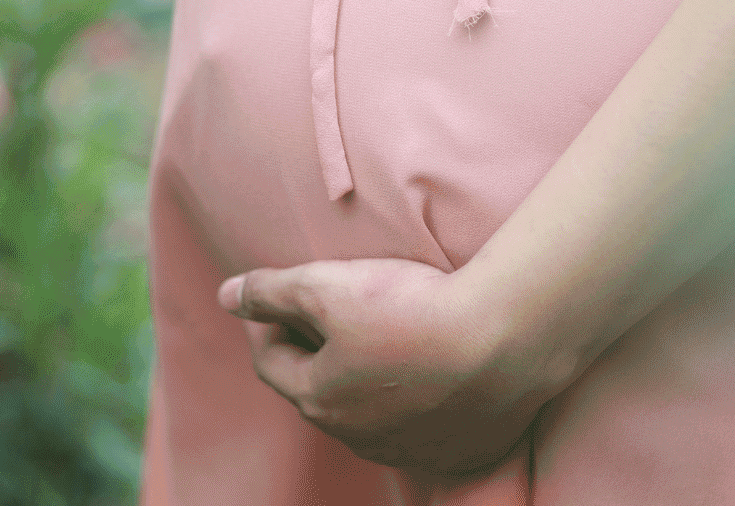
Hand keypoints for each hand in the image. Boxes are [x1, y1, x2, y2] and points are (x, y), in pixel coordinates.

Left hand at [217, 257, 566, 475]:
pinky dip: (418, 400)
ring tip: (384, 337)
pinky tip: (433, 368)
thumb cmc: (410, 309)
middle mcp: (359, 437)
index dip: (268, 324)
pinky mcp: (459, 449)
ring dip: (367, 380)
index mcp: (319, 399)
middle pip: (321, 391)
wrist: (506, 340)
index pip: (272, 362)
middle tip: (328, 310)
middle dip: (315, 352)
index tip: (276, 297)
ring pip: (372, 413)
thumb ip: (270, 291)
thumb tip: (227, 295)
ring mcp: (411, 449)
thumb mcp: (326, 285)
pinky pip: (425, 426)